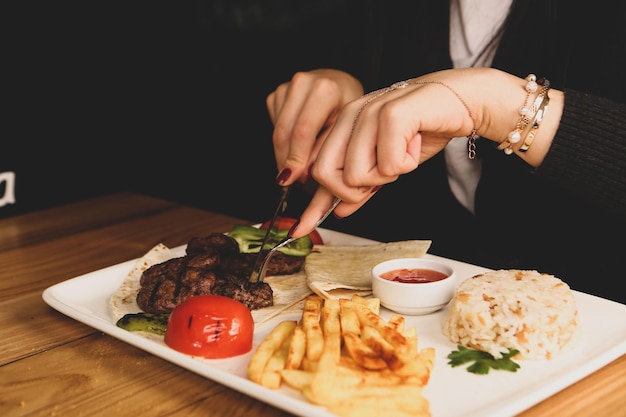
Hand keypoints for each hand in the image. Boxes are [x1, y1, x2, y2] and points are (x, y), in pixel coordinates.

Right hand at [267, 69, 363, 183]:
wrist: (342, 86)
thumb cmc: (347, 109)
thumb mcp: (346, 130)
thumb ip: (324, 150)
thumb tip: (302, 172)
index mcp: (324, 89)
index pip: (303, 130)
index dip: (295, 157)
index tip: (292, 178)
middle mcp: (303, 82)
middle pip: (284, 131)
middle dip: (285, 159)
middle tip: (291, 179)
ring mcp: (287, 86)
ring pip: (276, 130)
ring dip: (283, 151)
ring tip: (299, 164)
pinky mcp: (277, 93)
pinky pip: (274, 125)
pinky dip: (283, 139)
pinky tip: (297, 141)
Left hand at [288, 68, 562, 237]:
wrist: (463, 102)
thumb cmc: (424, 130)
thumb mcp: (387, 163)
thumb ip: (363, 186)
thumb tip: (341, 210)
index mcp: (344, 124)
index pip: (318, 170)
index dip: (311, 204)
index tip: (300, 228)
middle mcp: (351, 115)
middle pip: (329, 176)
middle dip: (357, 190)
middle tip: (384, 176)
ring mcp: (369, 111)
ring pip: (357, 174)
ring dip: (386, 175)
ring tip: (402, 155)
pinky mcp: (392, 113)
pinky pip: (387, 164)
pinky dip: (405, 164)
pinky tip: (415, 145)